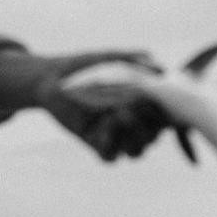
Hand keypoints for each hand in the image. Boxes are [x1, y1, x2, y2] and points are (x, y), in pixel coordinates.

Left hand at [45, 52, 171, 160]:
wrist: (51, 79)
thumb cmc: (85, 66)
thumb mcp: (111, 59)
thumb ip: (134, 60)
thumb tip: (160, 68)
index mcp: (144, 105)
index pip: (164, 118)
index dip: (163, 116)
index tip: (153, 100)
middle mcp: (133, 124)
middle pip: (153, 138)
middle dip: (146, 126)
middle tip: (132, 107)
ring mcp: (116, 136)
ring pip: (136, 152)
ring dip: (131, 138)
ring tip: (116, 116)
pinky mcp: (96, 144)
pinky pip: (109, 157)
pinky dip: (108, 146)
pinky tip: (101, 129)